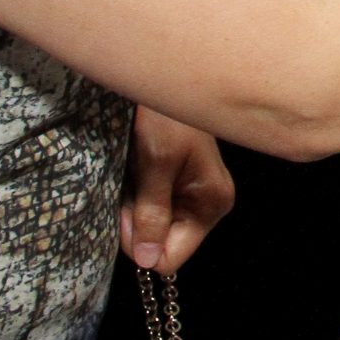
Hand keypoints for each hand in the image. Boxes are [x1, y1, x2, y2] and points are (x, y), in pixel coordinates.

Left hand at [120, 105, 234, 272]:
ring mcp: (186, 195)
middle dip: (134, 223)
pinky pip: (144, 208)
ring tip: (132, 173)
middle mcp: (203, 204)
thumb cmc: (166, 114)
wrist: (164, 77)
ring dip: (130, 207)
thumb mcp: (157, 163)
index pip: (172, 256)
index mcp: (211, 203)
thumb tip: (148, 262)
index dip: (142, 243)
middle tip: (129, 185)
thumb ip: (152, 214)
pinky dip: (131, 196)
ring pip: (148, 225)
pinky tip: (132, 172)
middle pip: (159, 242)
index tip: (128, 211)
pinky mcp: (170, 184)